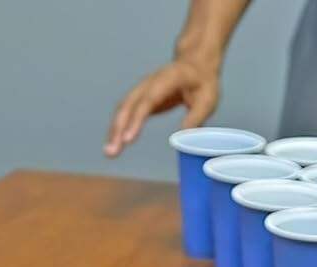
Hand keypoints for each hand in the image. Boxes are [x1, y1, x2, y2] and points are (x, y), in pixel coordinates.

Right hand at [104, 54, 219, 156]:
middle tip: (112, 152)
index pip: (149, 99)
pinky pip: (124, 112)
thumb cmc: (203, 83)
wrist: (196, 63)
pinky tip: (114, 144)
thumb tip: (180, 139)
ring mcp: (142, 88)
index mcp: (169, 78)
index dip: (137, 119)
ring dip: (114, 130)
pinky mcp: (140, 97)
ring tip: (109, 152)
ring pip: (123, 108)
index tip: (127, 140)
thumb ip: (195, 118)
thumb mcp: (207, 100)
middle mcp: (151, 81)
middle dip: (118, 128)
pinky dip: (118, 127)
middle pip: (129, 104)